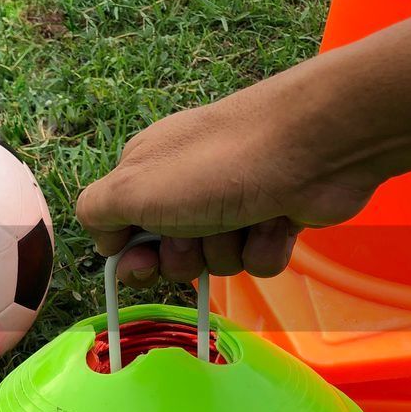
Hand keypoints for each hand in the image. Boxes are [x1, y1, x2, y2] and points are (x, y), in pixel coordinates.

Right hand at [75, 61, 387, 285]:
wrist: (312, 147)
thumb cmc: (214, 165)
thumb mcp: (133, 188)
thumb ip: (97, 213)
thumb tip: (105, 241)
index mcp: (146, 171)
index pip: (122, 229)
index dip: (131, 255)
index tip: (142, 264)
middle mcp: (187, 184)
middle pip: (171, 254)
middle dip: (185, 256)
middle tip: (198, 235)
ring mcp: (233, 201)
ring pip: (217, 261)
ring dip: (229, 251)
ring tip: (246, 219)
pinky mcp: (274, 216)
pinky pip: (258, 259)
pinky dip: (266, 247)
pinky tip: (277, 220)